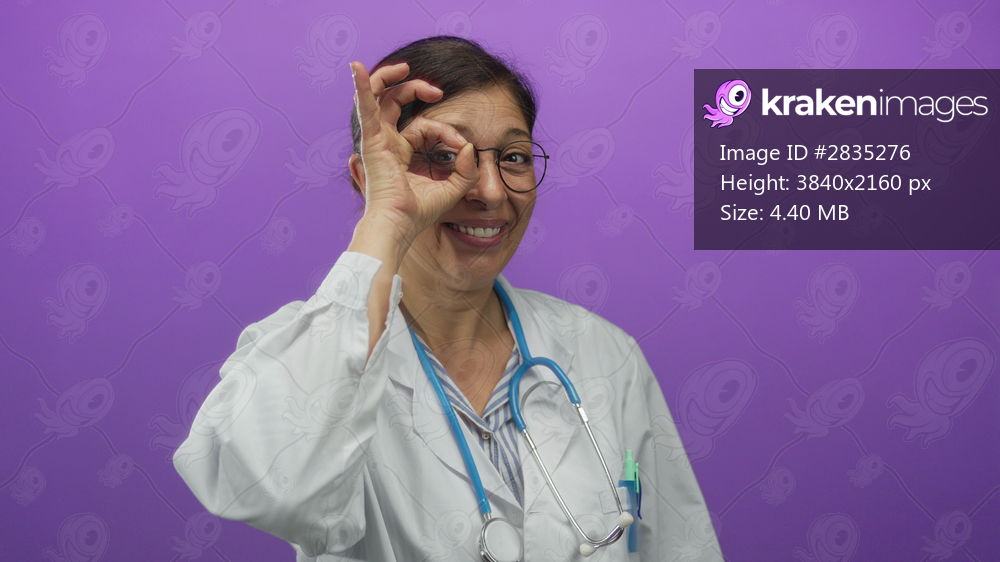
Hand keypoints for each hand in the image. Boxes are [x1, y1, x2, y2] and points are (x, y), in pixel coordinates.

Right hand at [350, 61, 477, 245]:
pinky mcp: (371, 140)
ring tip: (404, 67)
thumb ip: (467, 170)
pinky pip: (365, 107)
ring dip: (389, 77)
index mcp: (400, 151)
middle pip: (395, 102)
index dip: (446, 130)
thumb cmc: (418, 213)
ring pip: (378, 97)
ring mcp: (376, 139)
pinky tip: (356, 67)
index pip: (423, 126)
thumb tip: (470, 147)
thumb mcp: (453, 189)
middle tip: (436, 91)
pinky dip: (361, 87)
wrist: (399, 224)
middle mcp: (385, 142)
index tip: (462, 146)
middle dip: (415, 89)